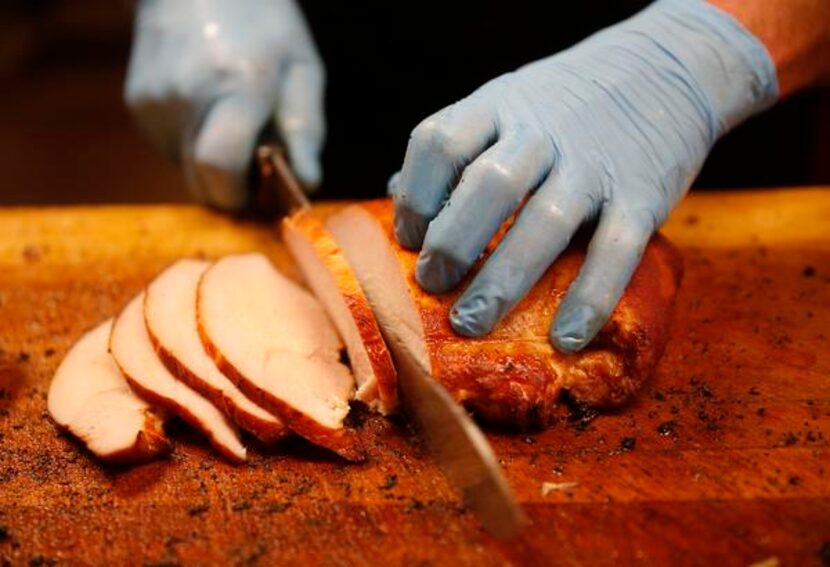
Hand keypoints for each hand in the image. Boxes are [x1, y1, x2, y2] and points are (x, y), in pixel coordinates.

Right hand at [125, 0, 324, 209]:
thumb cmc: (263, 21)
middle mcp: (186, 96)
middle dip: (229, 189)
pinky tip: (207, 107)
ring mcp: (154, 100)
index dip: (239, 194)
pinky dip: (192, 143)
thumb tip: (307, 183)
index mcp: (236, 86)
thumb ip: (306, 129)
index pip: (220, 167)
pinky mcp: (137, 103)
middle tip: (253, 168)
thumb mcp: (302, 67)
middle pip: (201, 182)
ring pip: (185, 168)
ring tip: (231, 122)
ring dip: (211, 163)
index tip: (259, 193)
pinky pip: (169, 148)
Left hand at [391, 0, 777, 351]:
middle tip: (432, 285)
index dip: (415, 196)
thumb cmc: (565, 102)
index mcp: (499, 105)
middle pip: (488, 187)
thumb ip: (459, 147)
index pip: (440, 142)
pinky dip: (589, 299)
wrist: (665, 69)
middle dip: (452, 244)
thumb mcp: (506, 102)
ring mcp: (594, 165)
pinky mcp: (643, 196)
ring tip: (470, 321)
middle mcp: (543, 132)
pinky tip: (565, 338)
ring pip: (543, 225)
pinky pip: (614, 253)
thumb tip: (397, 199)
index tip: (410, 239)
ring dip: (502, 281)